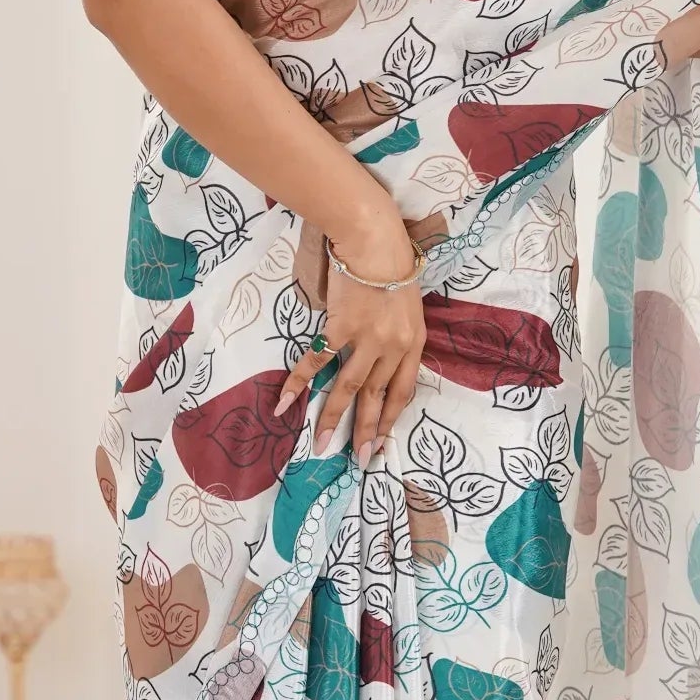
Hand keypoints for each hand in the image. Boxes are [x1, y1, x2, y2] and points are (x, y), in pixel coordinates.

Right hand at [275, 214, 425, 466]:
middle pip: (376, 397)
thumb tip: (382, 360)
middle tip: (356, 460)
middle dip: (364, 431)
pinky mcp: (341, 326)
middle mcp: (394, 346)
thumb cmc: (391, 264)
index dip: (389, 420)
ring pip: (348, 387)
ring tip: (321, 443)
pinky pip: (317, 360)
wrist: (373, 239)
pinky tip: (285, 402)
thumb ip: (399, 336)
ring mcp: (367, 338)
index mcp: (413, 343)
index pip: (403, 392)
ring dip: (333, 418)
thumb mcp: (408, 305)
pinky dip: (299, 382)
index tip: (379, 444)